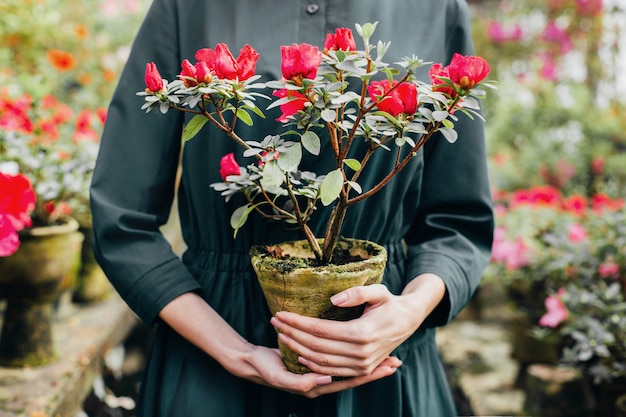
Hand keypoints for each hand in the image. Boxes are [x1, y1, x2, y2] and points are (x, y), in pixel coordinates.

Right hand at [239, 343, 400, 397]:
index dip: (369, 375)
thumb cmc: (264, 368)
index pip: (349, 381)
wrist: (251, 363)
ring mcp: (319, 377)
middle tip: (397, 362)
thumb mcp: (280, 376)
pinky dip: (355, 361)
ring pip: (349, 371)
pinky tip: (365, 353)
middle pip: (354, 378)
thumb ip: (302, 382)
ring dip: (370, 366)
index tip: (389, 366)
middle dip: (375, 371)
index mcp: (316, 388)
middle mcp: (321, 385)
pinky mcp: (316, 366)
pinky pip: (340, 364)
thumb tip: (327, 379)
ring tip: (389, 358)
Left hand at [270, 274, 444, 378]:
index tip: (281, 313)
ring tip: (281, 335)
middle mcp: (360, 353)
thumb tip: (333, 300)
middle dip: (292, 334)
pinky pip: (332, 371)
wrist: (408, 321)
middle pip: (316, 346)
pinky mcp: (362, 369)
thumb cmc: (390, 303)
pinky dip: (312, 364)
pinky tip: (299, 354)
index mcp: (362, 333)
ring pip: (321, 362)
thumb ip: (357, 293)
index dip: (298, 322)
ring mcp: (361, 364)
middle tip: (275, 322)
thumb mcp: (378, 291)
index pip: (320, 330)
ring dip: (298, 349)